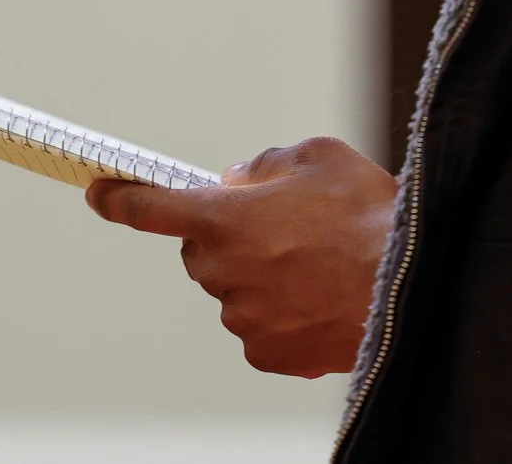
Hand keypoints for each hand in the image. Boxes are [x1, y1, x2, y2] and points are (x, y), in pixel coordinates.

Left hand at [86, 137, 397, 376]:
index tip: (100, 195)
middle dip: (228, 237)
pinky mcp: (268, 354)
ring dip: (259, 277)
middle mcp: (221, 272)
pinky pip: (258, 329)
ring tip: (315, 265)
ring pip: (233, 290)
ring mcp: (243, 318)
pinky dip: (279, 315)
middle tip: (280, 228)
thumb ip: (266, 166)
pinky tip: (316, 298)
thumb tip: (241, 181)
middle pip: (202, 250)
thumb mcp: (316, 157)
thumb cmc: (367, 216)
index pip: (149, 208)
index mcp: (222, 218)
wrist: (411, 285)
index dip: (119, 199)